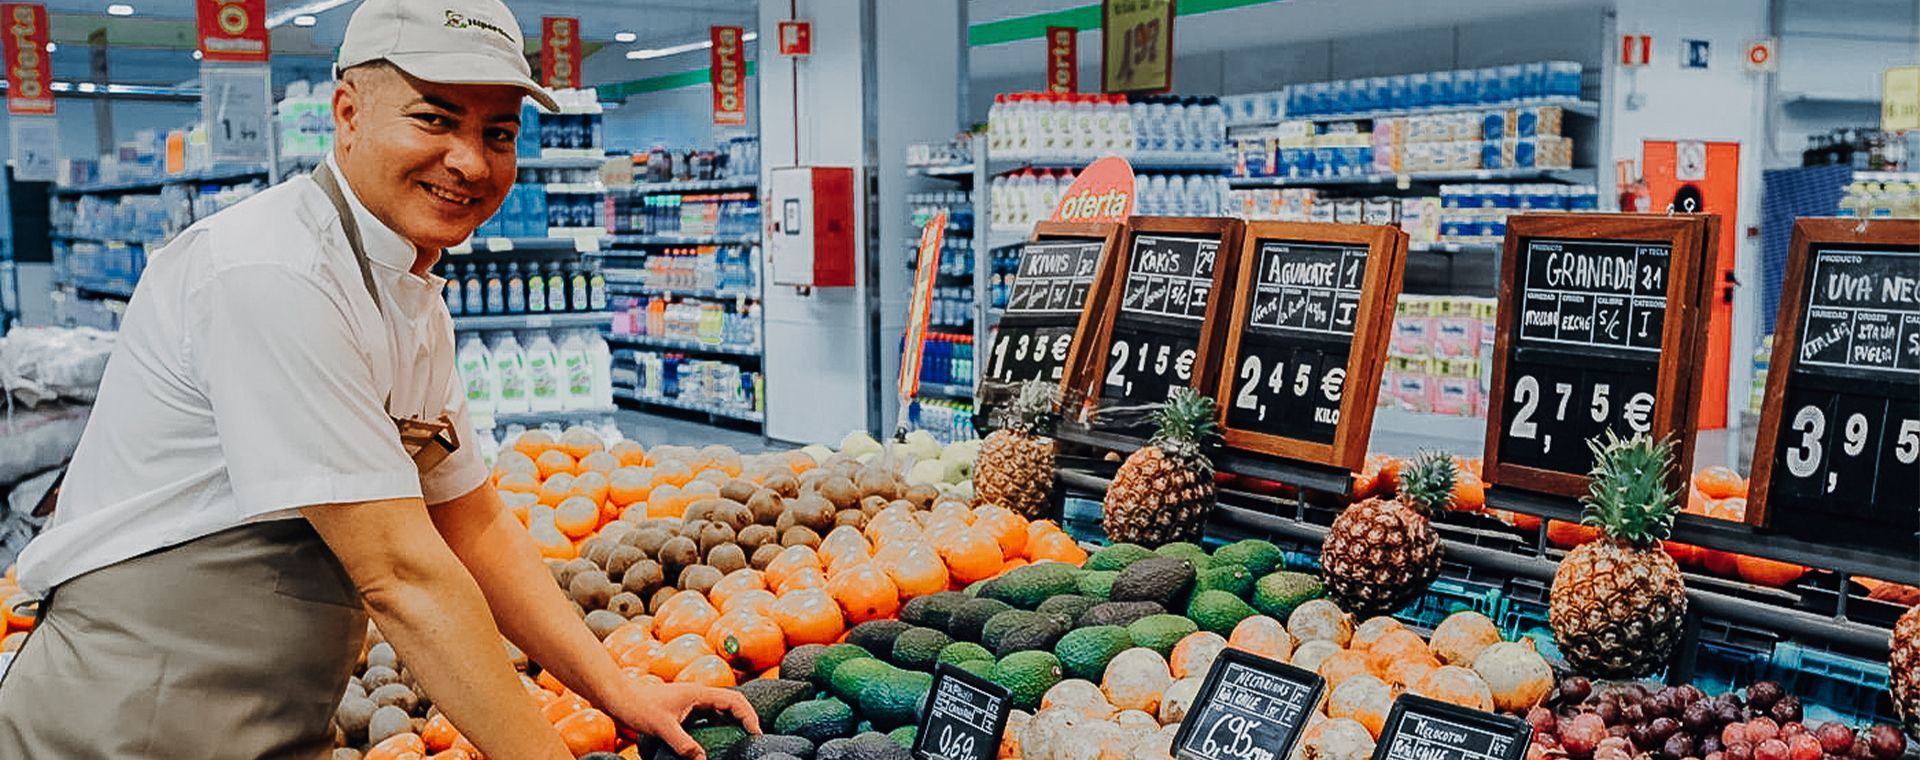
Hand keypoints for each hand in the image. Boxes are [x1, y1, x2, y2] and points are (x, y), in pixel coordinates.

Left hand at [608, 682, 761, 759]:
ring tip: (737, 743)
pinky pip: (706, 719)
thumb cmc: (638, 705)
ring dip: (730, 725)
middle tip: (753, 739)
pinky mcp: (682, 711)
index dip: (749, 716)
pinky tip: (712, 743)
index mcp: (699, 694)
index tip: (755, 733)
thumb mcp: (662, 726)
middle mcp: (698, 696)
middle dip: (745, 720)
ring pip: (719, 713)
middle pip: (731, 705)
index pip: (734, 701)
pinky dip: (714, 729)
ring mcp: (690, 704)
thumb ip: (683, 744)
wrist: (617, 697)